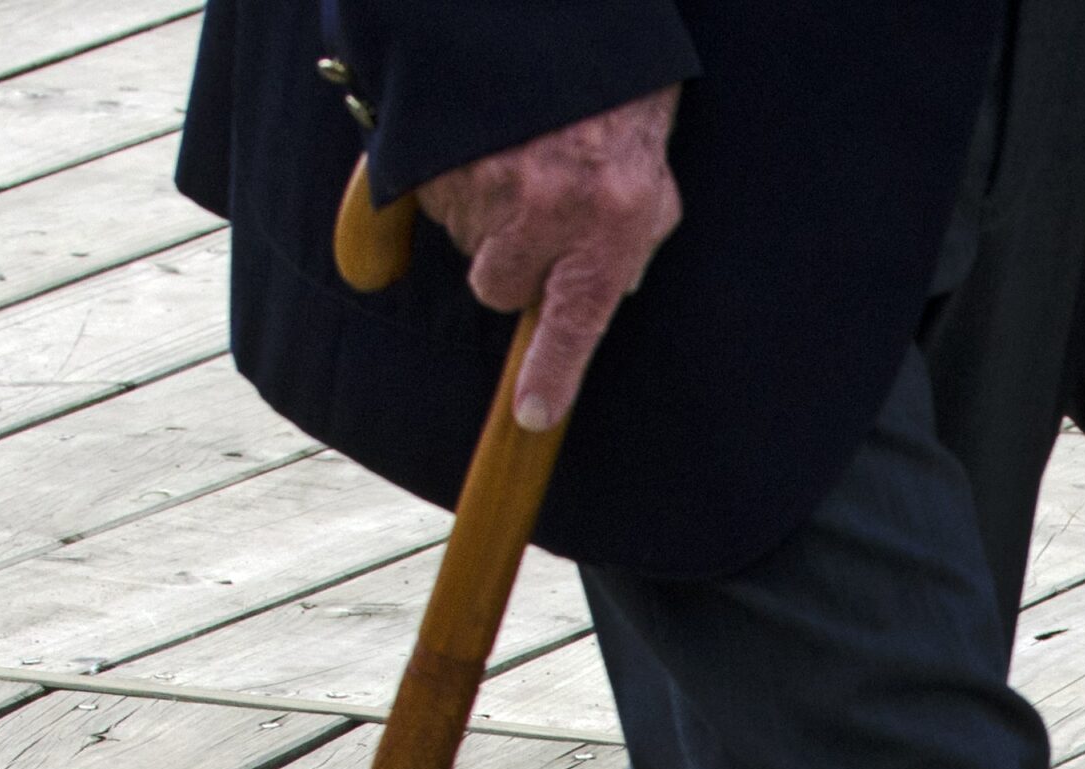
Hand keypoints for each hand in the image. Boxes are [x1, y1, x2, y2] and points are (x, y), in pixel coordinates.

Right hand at [419, 87, 682, 431]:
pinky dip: (456, 179)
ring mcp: (489, 183)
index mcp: (610, 220)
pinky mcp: (440, 158)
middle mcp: (548, 209)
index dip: (553, 374)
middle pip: (498, 287)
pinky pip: (435, 199)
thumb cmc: (615, 97)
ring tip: (520, 158)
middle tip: (536, 211)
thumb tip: (609, 294)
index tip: (535, 414)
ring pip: (467, 242)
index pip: (575, 324)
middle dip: (510, 262)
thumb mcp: (649, 174)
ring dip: (488, 215)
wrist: (561, 21)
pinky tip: (488, 144)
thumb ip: (631, 241)